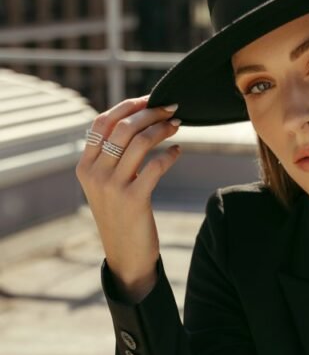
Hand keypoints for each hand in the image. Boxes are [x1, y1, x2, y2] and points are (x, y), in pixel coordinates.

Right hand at [75, 94, 181, 293]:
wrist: (126, 256)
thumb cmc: (121, 217)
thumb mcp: (106, 185)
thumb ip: (111, 157)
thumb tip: (136, 121)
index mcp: (85, 166)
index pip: (102, 122)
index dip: (127, 106)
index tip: (149, 99)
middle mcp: (95, 173)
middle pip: (123, 128)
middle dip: (150, 113)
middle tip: (170, 109)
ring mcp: (113, 186)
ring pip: (140, 142)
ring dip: (162, 128)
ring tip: (177, 124)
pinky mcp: (134, 199)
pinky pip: (156, 166)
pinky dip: (170, 154)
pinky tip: (178, 152)